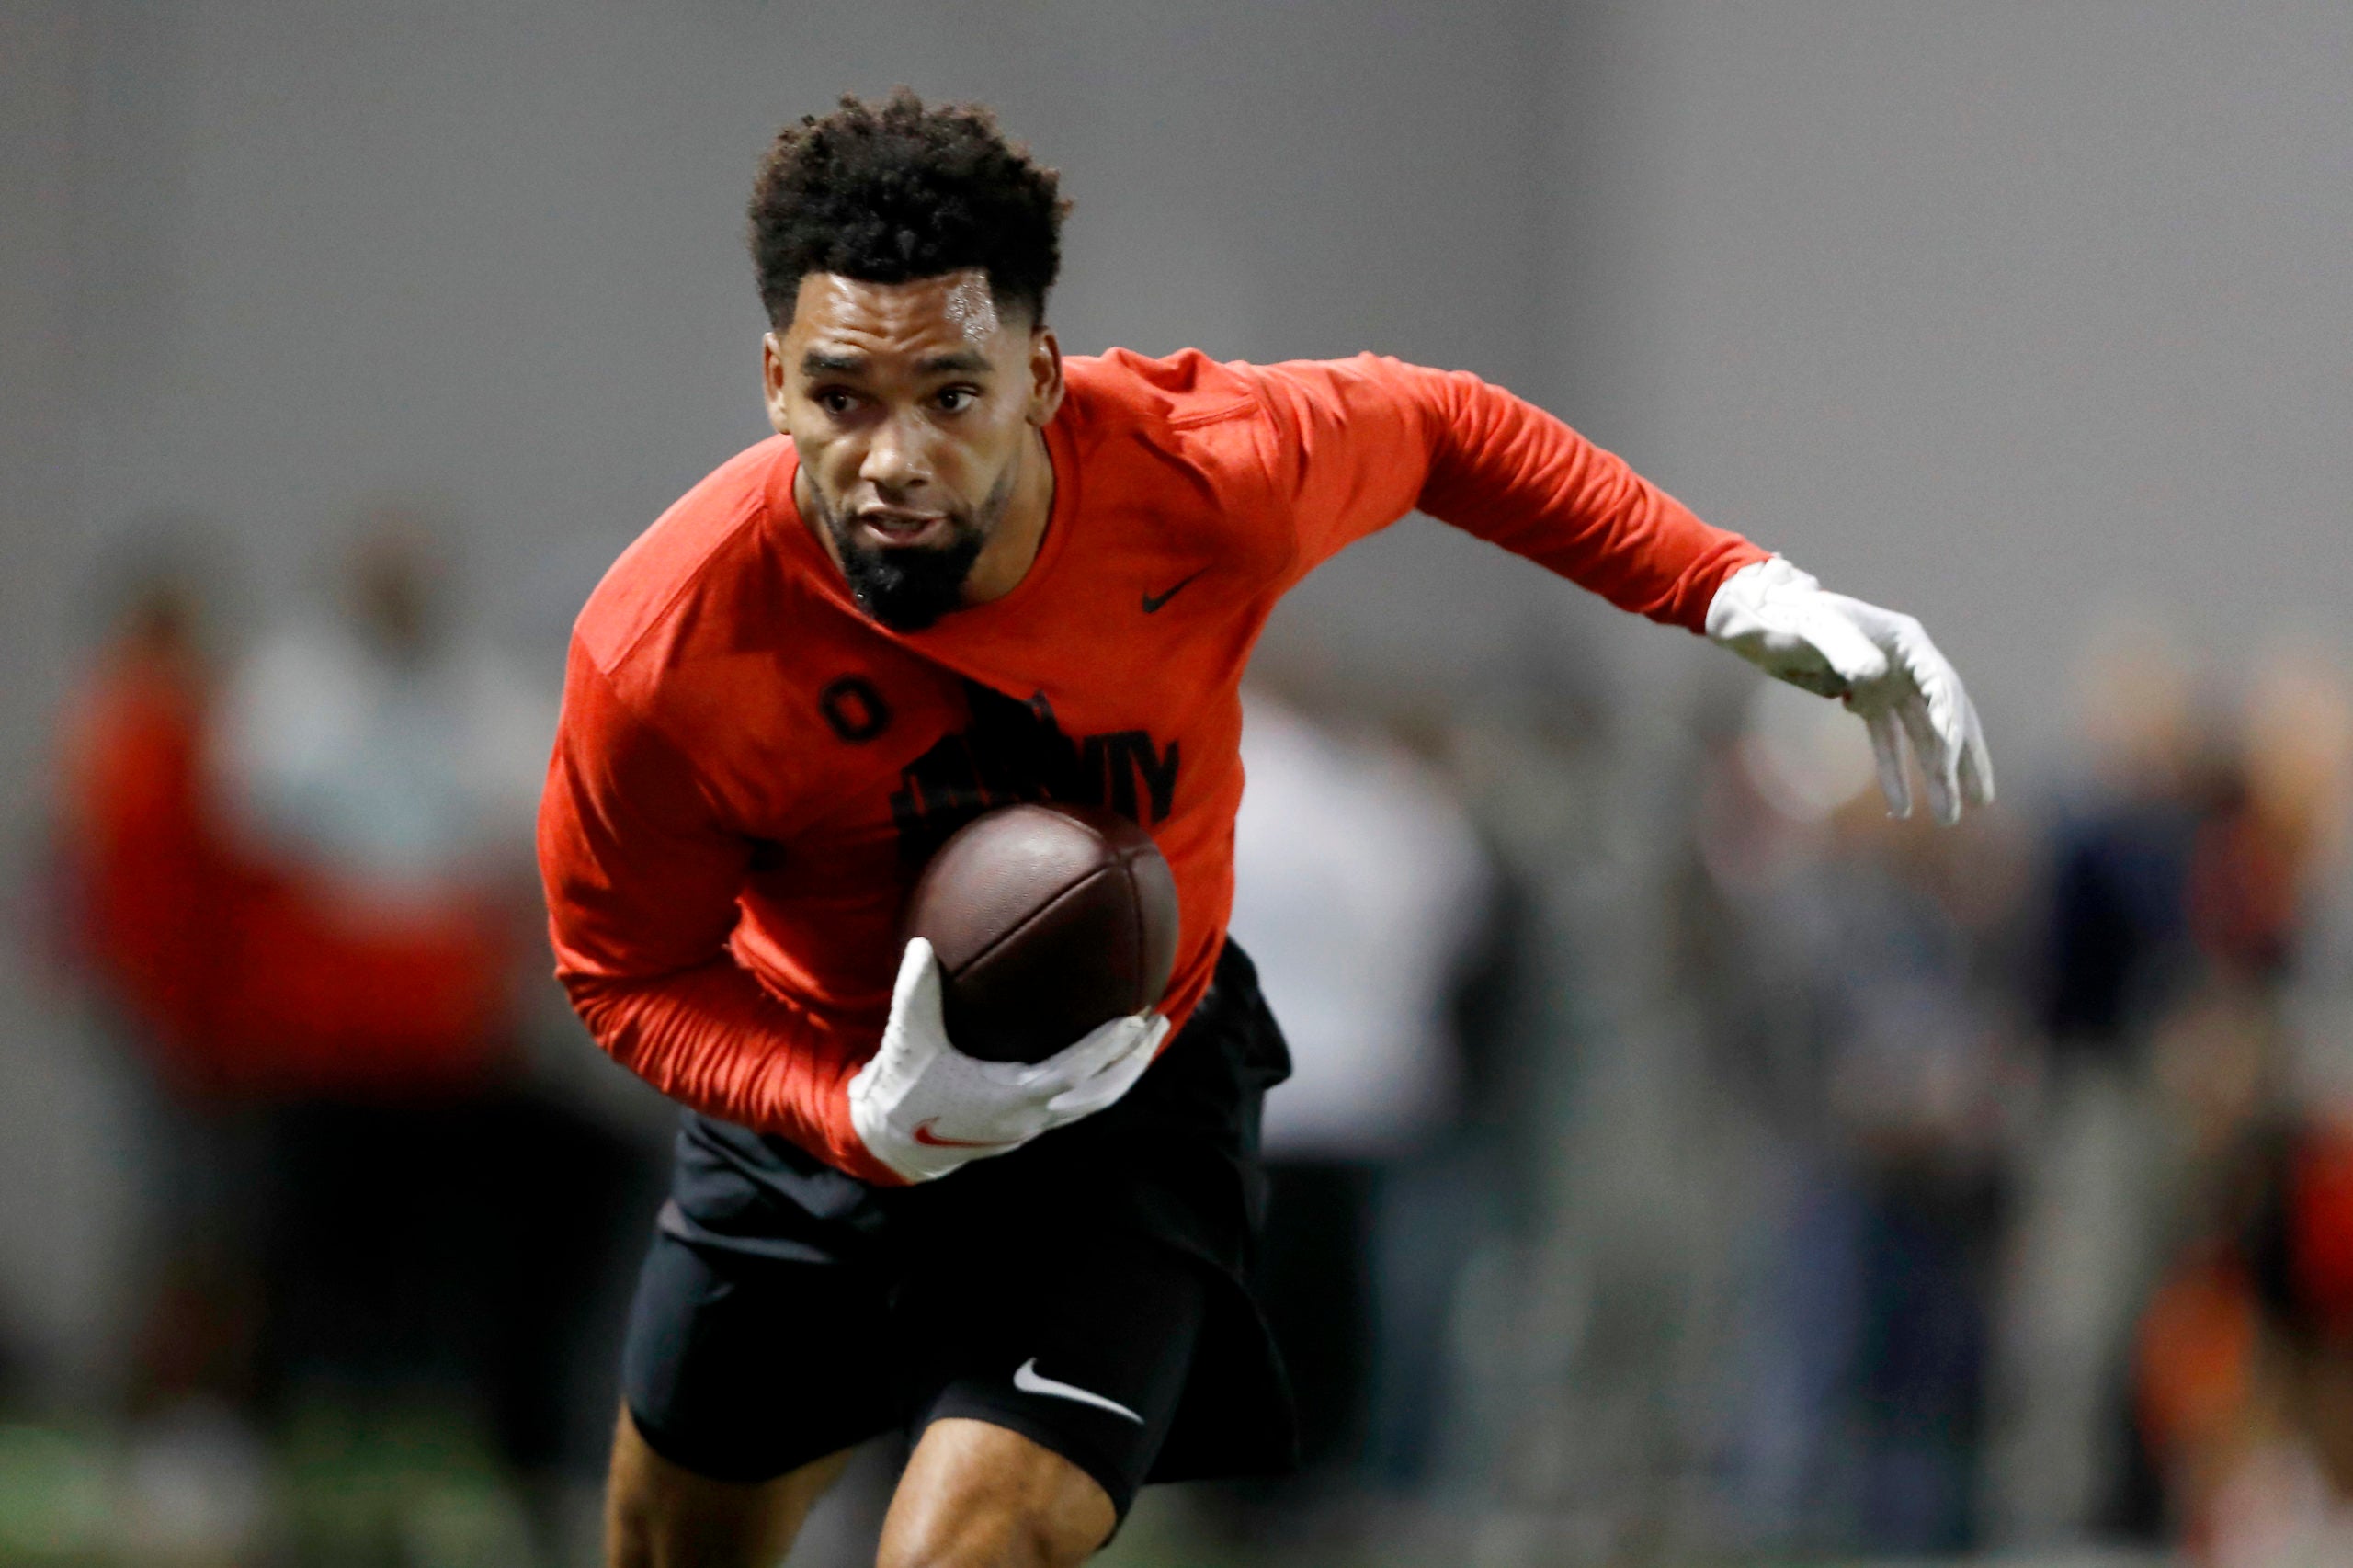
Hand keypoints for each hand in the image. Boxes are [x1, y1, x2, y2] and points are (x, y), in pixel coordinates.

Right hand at [847, 938, 1167, 1182]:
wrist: (894, 1141)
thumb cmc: (903, 1087)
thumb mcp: (907, 1038)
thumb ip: (915, 991)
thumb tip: (921, 943)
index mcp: (1008, 1098)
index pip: (1071, 1074)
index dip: (1105, 1050)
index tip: (1134, 1020)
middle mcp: (1028, 1117)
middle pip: (1099, 1094)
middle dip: (1132, 1060)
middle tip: (1158, 1020)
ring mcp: (1031, 1127)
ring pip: (1094, 1104)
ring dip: (1124, 1073)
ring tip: (1148, 1037)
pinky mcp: (1027, 1127)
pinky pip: (1079, 1106)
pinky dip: (1102, 1081)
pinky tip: (1111, 1056)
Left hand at [1706, 557, 1994, 823]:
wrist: (1763, 618)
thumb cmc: (1791, 615)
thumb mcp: (1815, 626)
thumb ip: (1842, 646)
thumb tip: (1872, 673)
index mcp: (1907, 642)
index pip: (1941, 687)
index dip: (1950, 724)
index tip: (1948, 763)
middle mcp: (1906, 665)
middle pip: (1946, 716)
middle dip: (1964, 759)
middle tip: (1981, 800)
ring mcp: (1888, 685)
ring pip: (1921, 736)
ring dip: (1935, 776)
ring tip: (1949, 818)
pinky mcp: (1866, 702)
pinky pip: (1887, 743)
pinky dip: (1892, 775)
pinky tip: (1898, 810)